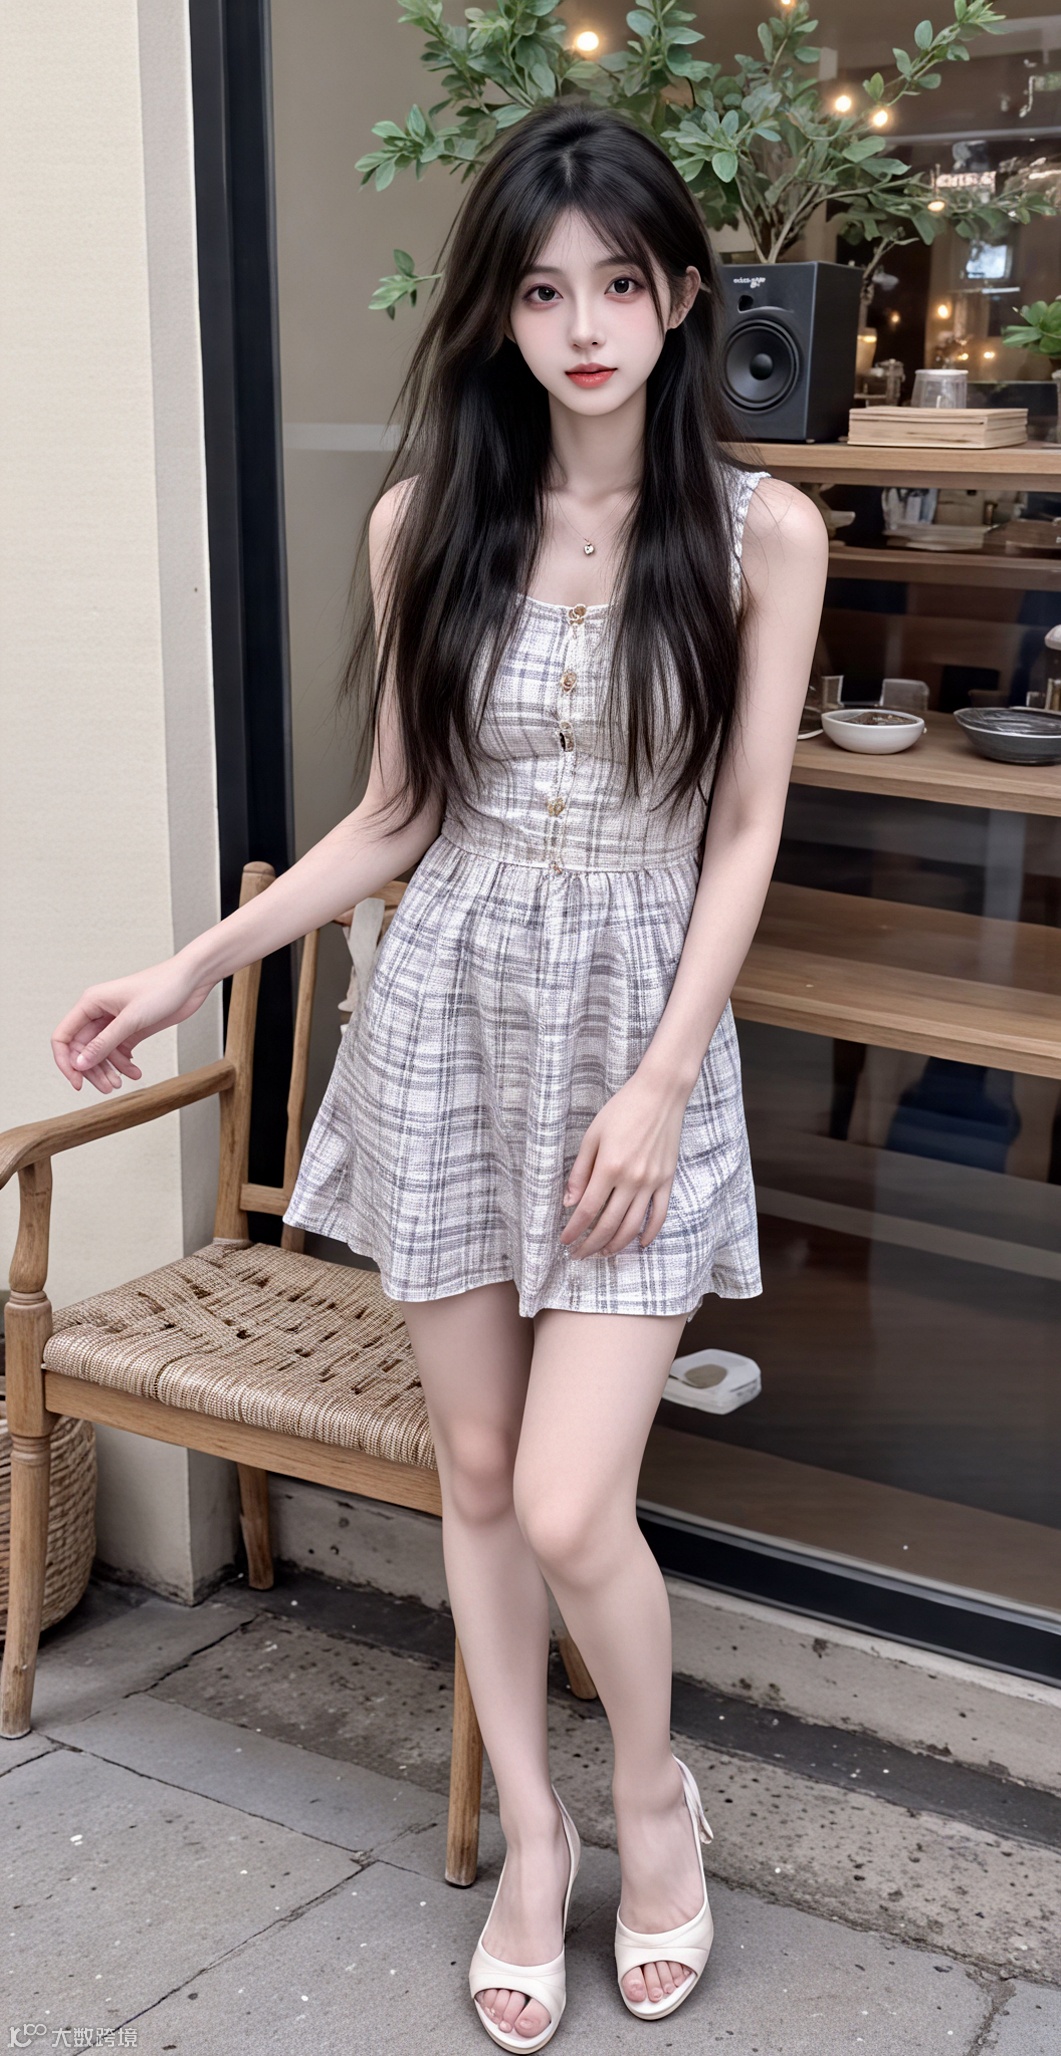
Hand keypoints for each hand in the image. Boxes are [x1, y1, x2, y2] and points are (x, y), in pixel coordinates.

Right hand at [51, 956, 216, 1096]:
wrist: (191, 981)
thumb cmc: (162, 988)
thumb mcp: (131, 1020)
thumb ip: (104, 1043)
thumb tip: (80, 1064)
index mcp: (91, 1003)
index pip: (64, 1036)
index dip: (65, 1061)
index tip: (77, 1081)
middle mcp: (99, 1013)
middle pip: (83, 1050)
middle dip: (93, 1070)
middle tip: (107, 1088)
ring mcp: (115, 1022)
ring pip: (101, 1053)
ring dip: (109, 1070)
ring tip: (121, 1083)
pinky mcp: (131, 1029)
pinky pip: (118, 1052)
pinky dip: (124, 1065)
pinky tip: (135, 1072)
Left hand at [559, 1067, 689, 1257]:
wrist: (660, 1094)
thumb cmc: (622, 1110)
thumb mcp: (593, 1135)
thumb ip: (580, 1172)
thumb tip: (569, 1203)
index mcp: (610, 1168)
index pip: (588, 1210)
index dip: (574, 1230)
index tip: (565, 1242)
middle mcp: (633, 1180)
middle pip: (609, 1224)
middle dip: (591, 1245)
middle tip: (579, 1255)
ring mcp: (653, 1182)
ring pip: (633, 1225)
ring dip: (616, 1245)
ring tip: (602, 1253)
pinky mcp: (668, 1180)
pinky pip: (660, 1214)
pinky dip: (650, 1232)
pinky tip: (639, 1243)